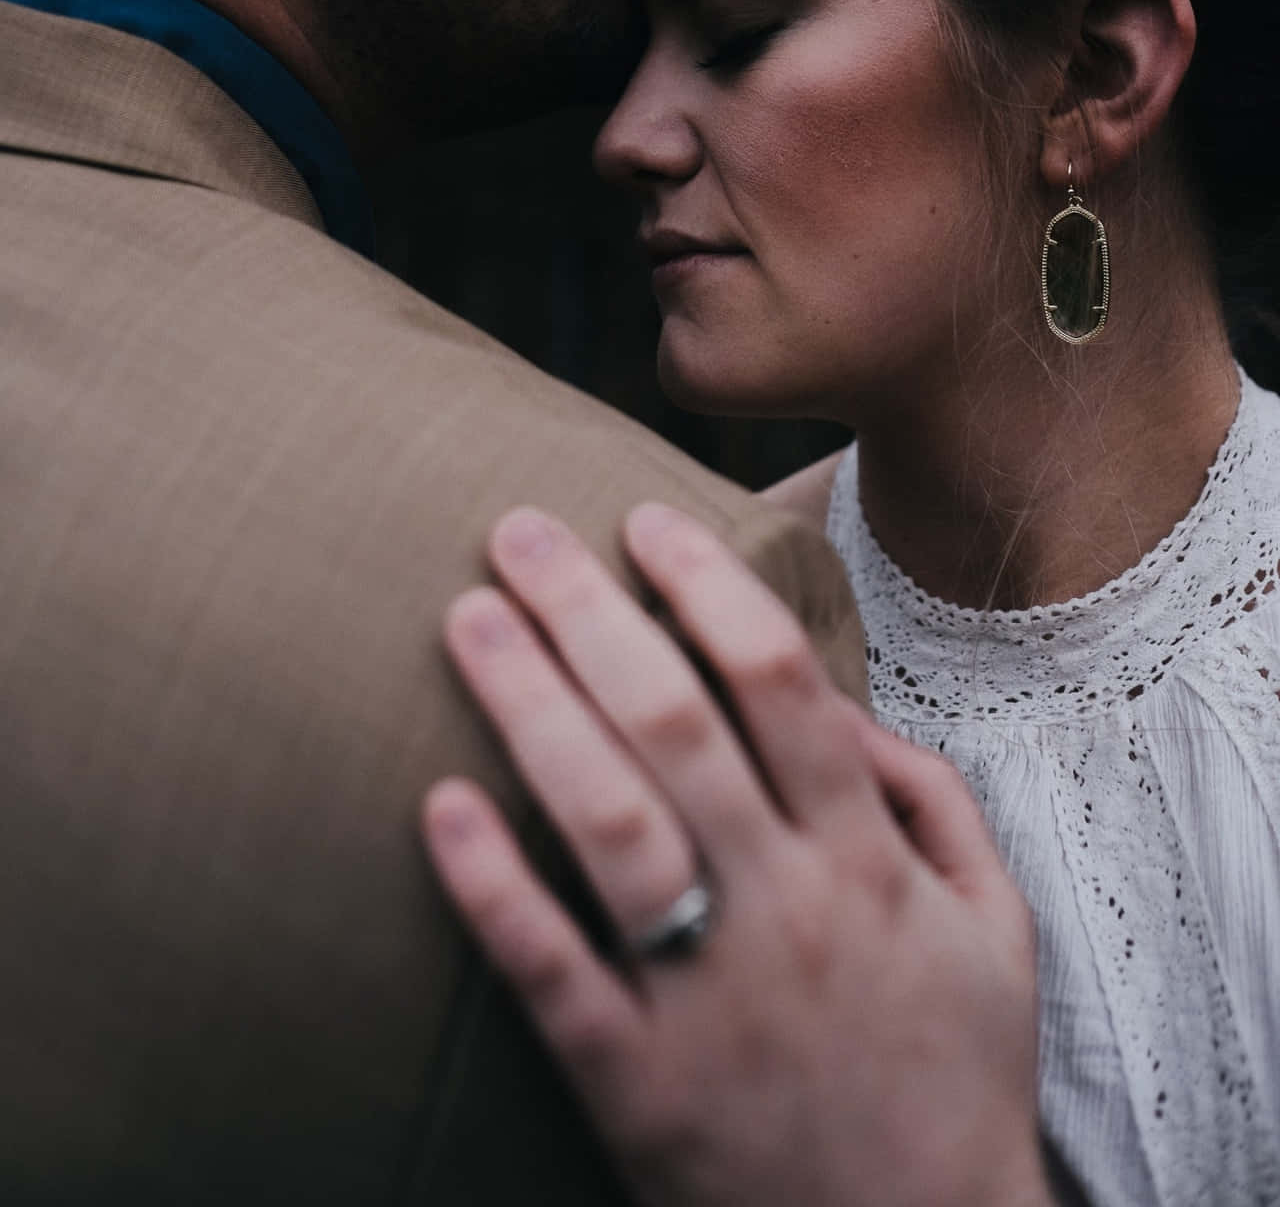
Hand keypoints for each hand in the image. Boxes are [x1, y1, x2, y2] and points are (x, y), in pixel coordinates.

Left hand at [423, 504, 1050, 1206]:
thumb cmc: (953, 1072)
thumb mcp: (994, 924)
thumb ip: (929, 798)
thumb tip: (836, 701)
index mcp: (867, 861)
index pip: (781, 682)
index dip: (707, 585)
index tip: (645, 518)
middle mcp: (788, 910)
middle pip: (676, 725)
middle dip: (591, 611)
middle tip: (516, 529)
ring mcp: (710, 1000)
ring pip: (612, 827)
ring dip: (533, 710)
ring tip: (466, 620)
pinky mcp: (639, 1090)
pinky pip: (555, 976)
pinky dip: (494, 889)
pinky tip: (437, 806)